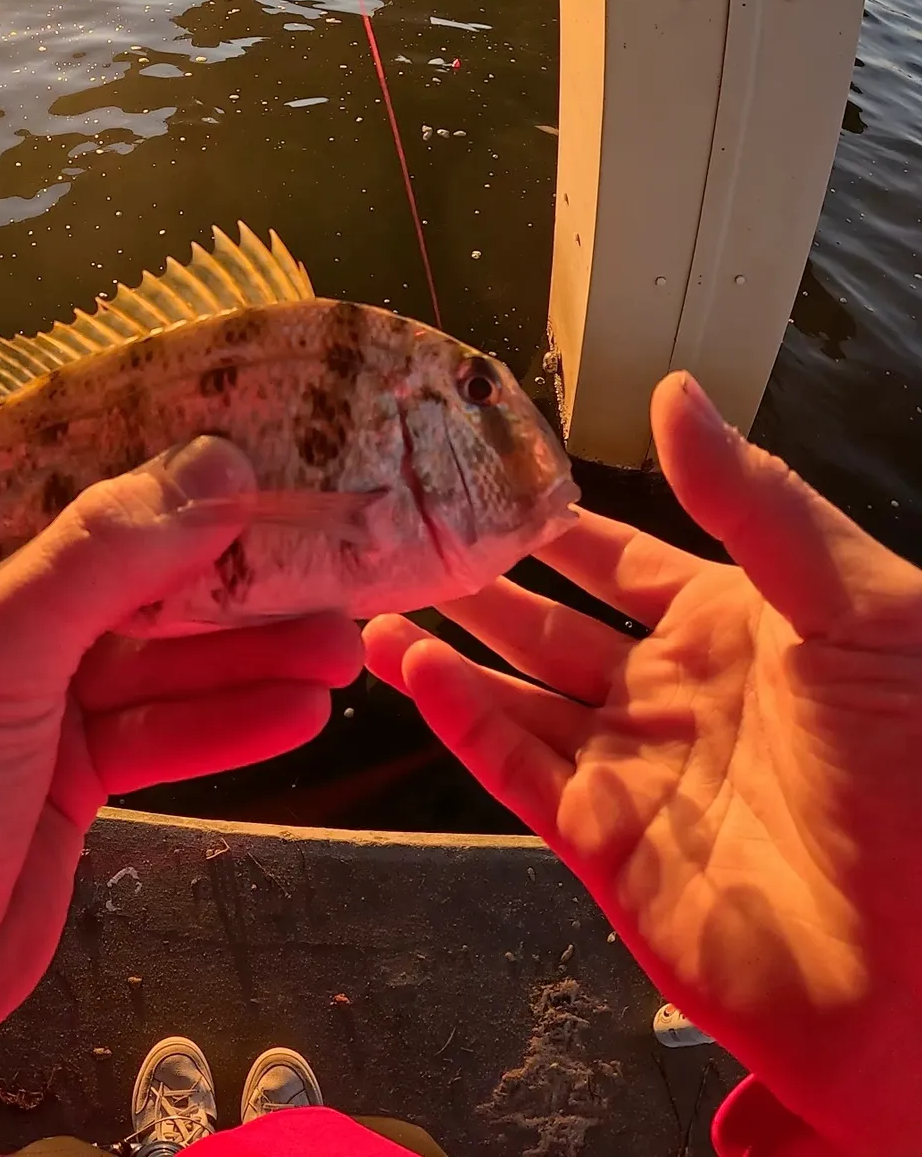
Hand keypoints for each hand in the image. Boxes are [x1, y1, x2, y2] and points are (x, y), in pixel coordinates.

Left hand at [0, 438, 362, 1042]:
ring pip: (162, 657)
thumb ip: (103, 557)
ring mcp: (38, 696)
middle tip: (328, 558)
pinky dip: (228, 722)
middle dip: (230, 576)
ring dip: (250, 655)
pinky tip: (301, 710)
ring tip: (344, 645)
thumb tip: (222, 465)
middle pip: (133, 575)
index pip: (67, 487)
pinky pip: (164, 728)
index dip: (164, 467)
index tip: (264, 445)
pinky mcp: (77, 769)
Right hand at [365, 372, 921, 1155]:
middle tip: (396, 531)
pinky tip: (407, 666)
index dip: (547, 520)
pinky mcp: (600, 843)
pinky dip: (456, 717)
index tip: (471, 473)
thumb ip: (756, 503)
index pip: (615, 556)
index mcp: (735, 624)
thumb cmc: (917, 764)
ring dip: (444, 648)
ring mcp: (631, 768)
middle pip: (548, 623)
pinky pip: (513, 765)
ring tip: (368, 597)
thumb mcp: (861, 608)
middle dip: (476, 579)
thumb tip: (670, 392)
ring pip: (515, 693)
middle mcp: (670, 689)